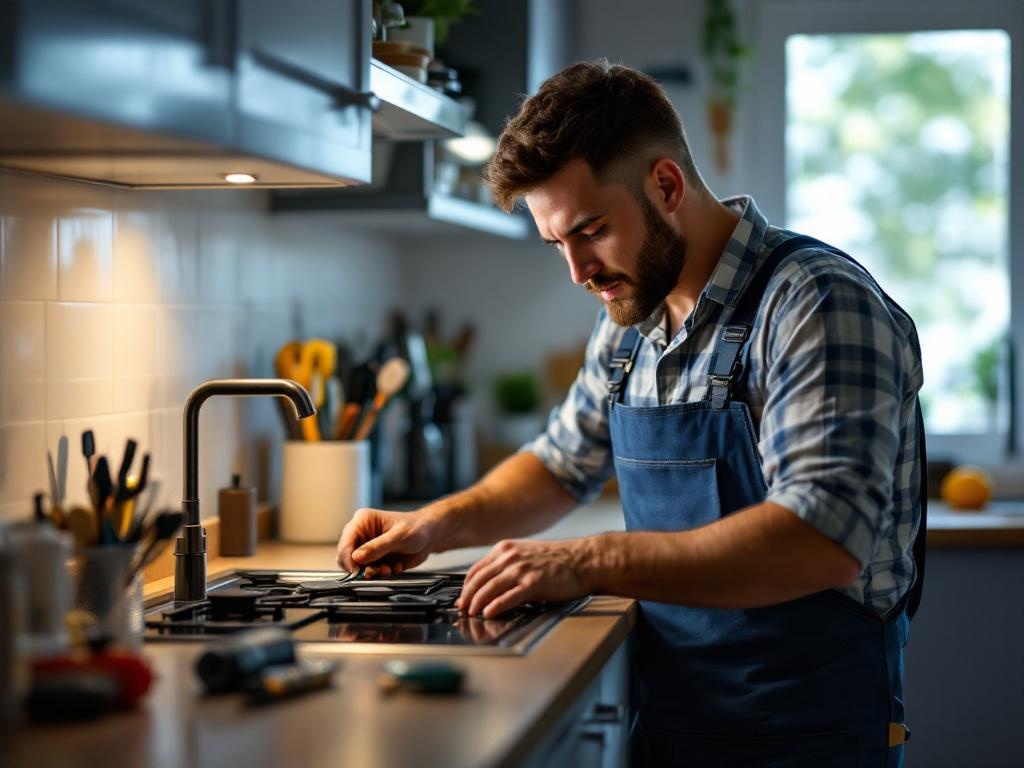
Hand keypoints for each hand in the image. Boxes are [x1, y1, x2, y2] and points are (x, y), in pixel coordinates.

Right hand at [336, 508, 436, 576]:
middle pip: (346, 556)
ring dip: (372, 572)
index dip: (348, 558)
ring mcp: (367, 547)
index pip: (346, 541)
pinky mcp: (374, 559)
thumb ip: (378, 547)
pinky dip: (380, 574)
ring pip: (357, 567)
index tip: (357, 571)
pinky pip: (369, 572)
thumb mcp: (399, 536)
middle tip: (377, 571)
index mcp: (363, 520)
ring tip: (388, 569)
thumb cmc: (416, 528)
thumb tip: (356, 557)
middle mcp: (362, 534)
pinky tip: (394, 566)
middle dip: (361, 568)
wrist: (429, 536)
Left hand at [456, 538, 593, 617]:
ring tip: (472, 614)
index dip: (466, 586)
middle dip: (467, 597)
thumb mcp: (526, 553)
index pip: (476, 569)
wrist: (584, 560)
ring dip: (477, 603)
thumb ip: (508, 563)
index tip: (463, 597)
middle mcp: (510, 557)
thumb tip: (490, 582)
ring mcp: (521, 570)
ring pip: (489, 589)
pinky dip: (495, 606)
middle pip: (479, 580)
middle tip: (462, 609)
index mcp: (506, 549)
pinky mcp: (533, 583)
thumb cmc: (559, 559)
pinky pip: (508, 597)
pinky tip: (488, 613)